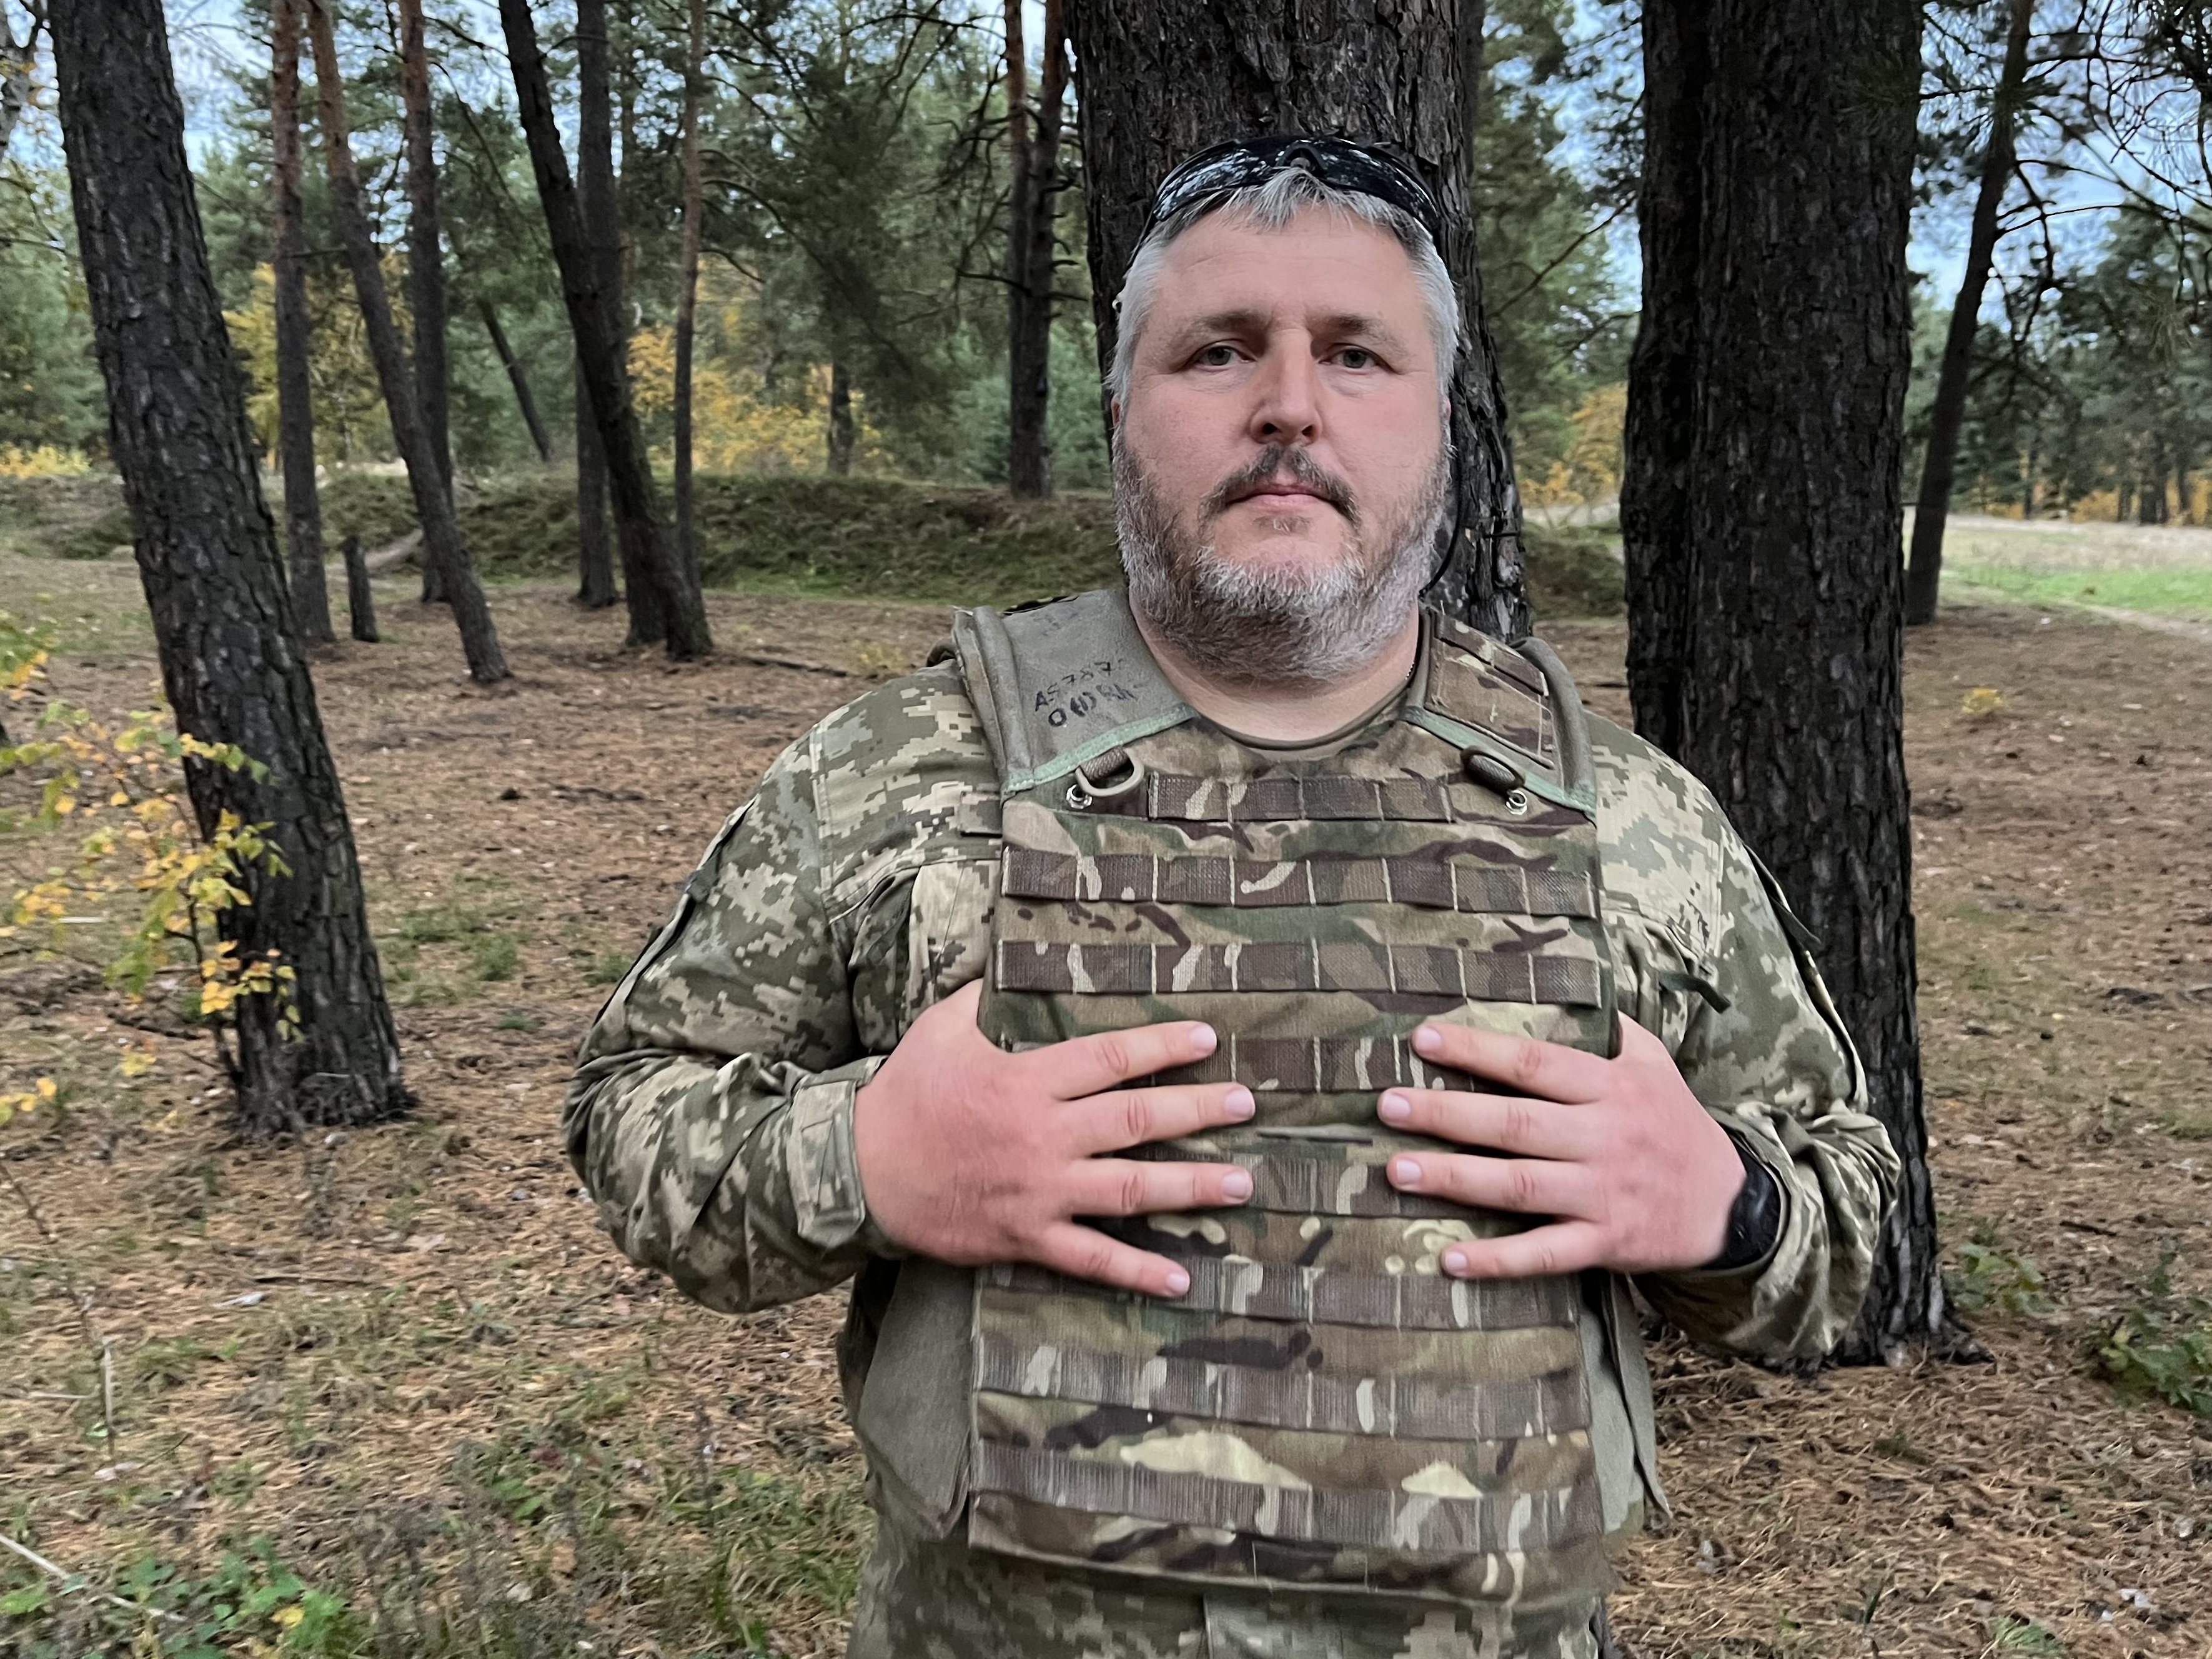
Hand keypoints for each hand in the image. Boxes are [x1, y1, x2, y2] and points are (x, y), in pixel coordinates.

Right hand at [852, 980, 1255, 1296]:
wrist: (861, 1173)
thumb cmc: (904, 1096)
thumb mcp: (938, 1030)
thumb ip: (981, 993)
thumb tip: (1006, 951)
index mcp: (1026, 1081)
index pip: (1109, 1059)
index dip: (1161, 1046)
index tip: (1207, 1038)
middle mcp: (1042, 1136)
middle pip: (1134, 1121)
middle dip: (1195, 1111)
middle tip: (1246, 1104)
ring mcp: (1039, 1191)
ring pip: (1128, 1189)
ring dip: (1189, 1187)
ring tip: (1240, 1184)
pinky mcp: (1026, 1237)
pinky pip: (1089, 1259)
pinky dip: (1135, 1270)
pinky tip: (1180, 1277)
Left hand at [1376, 1016, 1744, 1277]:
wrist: (1732, 1206)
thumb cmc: (1678, 1128)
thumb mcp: (1656, 1068)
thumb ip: (1616, 1031)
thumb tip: (1582, 990)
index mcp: (1611, 1089)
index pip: (1535, 1063)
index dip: (1479, 1049)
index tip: (1423, 1038)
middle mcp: (1603, 1138)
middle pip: (1516, 1123)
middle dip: (1448, 1113)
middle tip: (1387, 1106)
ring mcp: (1603, 1194)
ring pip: (1520, 1185)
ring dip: (1455, 1178)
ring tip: (1398, 1170)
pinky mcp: (1605, 1243)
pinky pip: (1545, 1253)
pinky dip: (1498, 1260)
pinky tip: (1449, 1259)